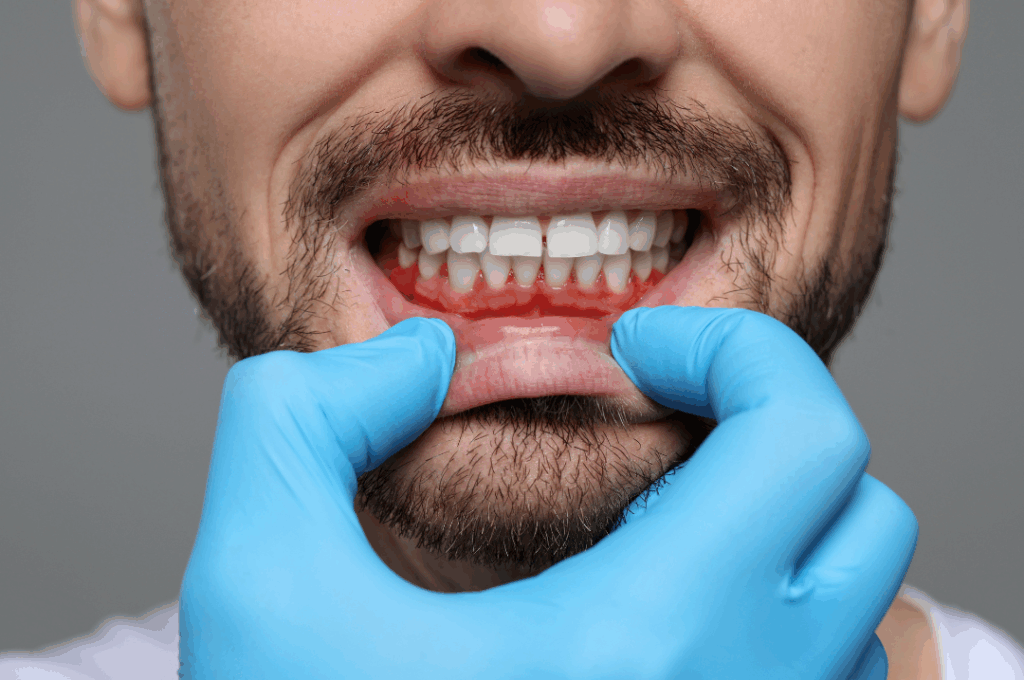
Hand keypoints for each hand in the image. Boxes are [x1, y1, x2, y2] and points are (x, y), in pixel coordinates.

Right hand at [178, 310, 914, 678]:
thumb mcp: (257, 586)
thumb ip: (306, 419)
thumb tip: (423, 357)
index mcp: (643, 648)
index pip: (806, 437)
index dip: (736, 347)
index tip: (633, 349)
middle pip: (856, 502)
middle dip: (759, 417)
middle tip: (648, 407)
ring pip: (853, 595)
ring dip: (770, 509)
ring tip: (650, 500)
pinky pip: (823, 670)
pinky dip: (768, 598)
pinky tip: (657, 598)